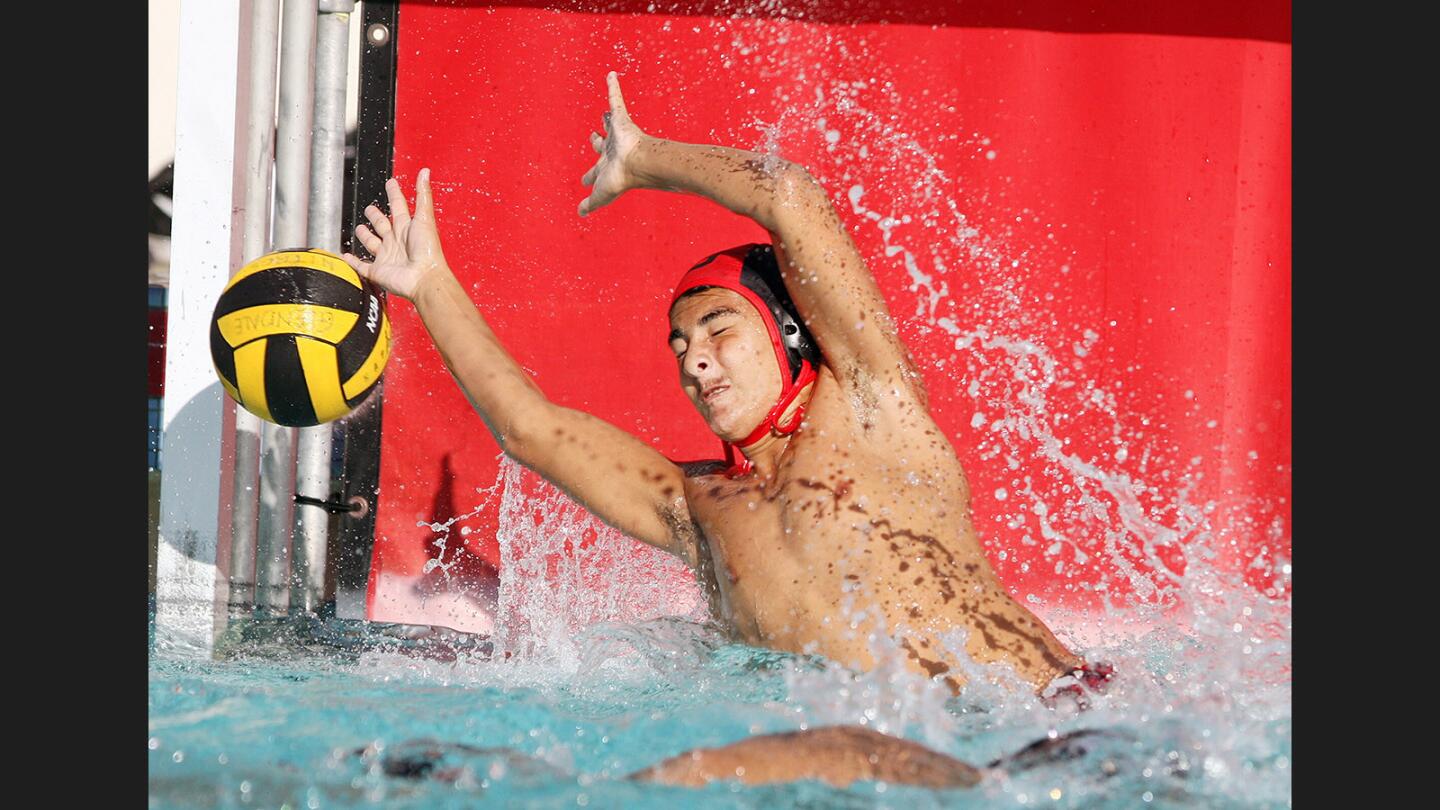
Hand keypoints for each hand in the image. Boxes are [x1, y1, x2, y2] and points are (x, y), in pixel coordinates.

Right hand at [343, 168, 448, 300]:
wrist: (424, 278)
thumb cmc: (428, 250)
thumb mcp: (425, 217)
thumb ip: (423, 194)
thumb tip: (425, 171)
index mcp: (407, 227)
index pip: (399, 206)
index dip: (394, 194)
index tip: (391, 183)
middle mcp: (397, 241)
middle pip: (383, 224)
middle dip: (376, 216)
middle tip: (370, 209)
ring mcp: (387, 256)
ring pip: (372, 243)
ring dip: (365, 236)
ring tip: (360, 229)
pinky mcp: (378, 271)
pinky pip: (363, 266)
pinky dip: (353, 261)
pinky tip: (346, 255)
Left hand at [578, 71, 648, 216]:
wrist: (639, 163)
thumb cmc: (622, 179)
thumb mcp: (601, 194)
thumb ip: (591, 203)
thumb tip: (580, 214)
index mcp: (607, 167)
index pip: (596, 172)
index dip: (589, 176)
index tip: (583, 180)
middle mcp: (613, 150)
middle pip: (602, 146)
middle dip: (597, 143)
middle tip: (593, 138)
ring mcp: (618, 134)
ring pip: (610, 123)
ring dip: (609, 117)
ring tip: (606, 112)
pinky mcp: (622, 119)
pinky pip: (616, 98)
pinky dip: (613, 87)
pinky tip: (610, 75)